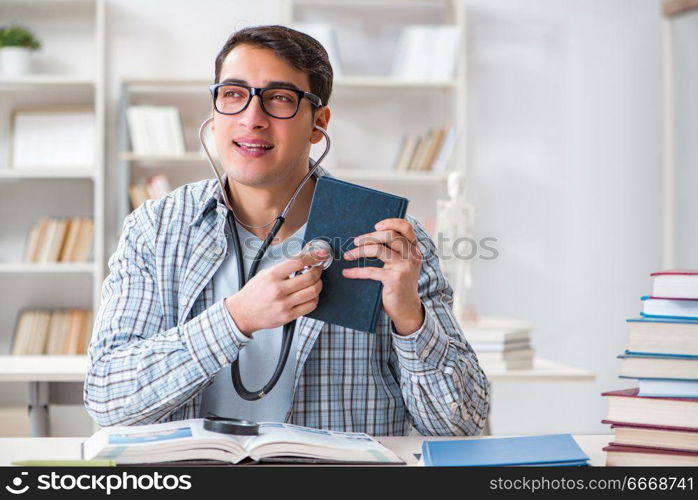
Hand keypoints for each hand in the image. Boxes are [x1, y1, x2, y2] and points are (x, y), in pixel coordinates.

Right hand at [225, 248, 326, 336]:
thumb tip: (303, 258)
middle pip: (309, 278)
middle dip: (318, 271)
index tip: (318, 256)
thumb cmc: (254, 293)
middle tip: (318, 269)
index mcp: (272, 276)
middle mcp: (278, 290)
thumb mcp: (265, 274)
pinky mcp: (288, 316)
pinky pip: (310, 306)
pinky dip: (315, 298)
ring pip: (313, 292)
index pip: (298, 262)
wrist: (243, 313)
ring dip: (319, 285)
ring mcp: (283, 304)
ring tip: (316, 282)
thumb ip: (284, 267)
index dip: (312, 257)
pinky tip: (311, 295)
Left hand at [342, 218, 423, 335]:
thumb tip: (368, 237)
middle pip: (390, 236)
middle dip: (369, 237)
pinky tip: (347, 272)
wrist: (407, 308)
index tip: (376, 226)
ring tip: (348, 255)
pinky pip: (370, 271)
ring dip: (359, 251)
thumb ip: (394, 251)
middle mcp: (412, 256)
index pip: (406, 228)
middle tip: (355, 241)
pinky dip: (356, 271)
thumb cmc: (400, 284)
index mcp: (414, 249)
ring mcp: (404, 267)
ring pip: (378, 250)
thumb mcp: (402, 264)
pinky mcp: (395, 279)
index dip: (391, 222)